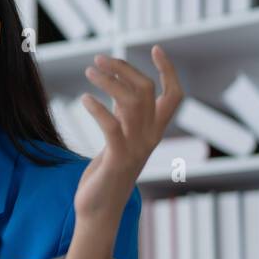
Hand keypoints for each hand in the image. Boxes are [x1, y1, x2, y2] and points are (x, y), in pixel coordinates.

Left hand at [73, 45, 182, 219]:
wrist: (99, 211)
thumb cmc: (106, 175)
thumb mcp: (118, 139)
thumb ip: (123, 115)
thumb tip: (119, 86)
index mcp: (154, 132)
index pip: (174, 96)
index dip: (168, 71)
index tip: (155, 48)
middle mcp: (150, 138)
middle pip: (148, 91)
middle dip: (124, 69)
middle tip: (98, 59)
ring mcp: (136, 149)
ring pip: (131, 102)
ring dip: (109, 81)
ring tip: (89, 71)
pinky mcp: (117, 160)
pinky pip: (112, 126)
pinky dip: (98, 109)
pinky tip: (84, 99)